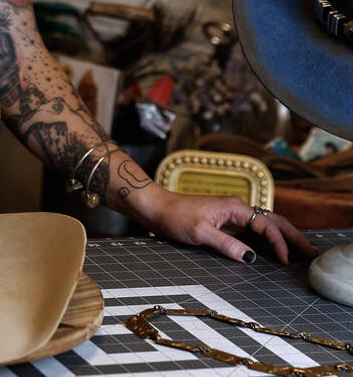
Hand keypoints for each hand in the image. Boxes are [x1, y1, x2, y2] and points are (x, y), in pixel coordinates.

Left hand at [137, 187, 316, 263]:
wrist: (156, 208)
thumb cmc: (174, 216)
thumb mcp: (199, 233)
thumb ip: (226, 245)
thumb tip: (251, 257)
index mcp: (234, 207)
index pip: (266, 225)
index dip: (279, 242)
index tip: (285, 260)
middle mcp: (237, 209)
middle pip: (273, 221)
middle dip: (293, 236)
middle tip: (310, 252)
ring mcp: (232, 216)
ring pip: (265, 225)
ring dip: (283, 237)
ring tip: (300, 251)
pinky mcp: (226, 223)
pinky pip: (253, 231)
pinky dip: (267, 239)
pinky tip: (274, 249)